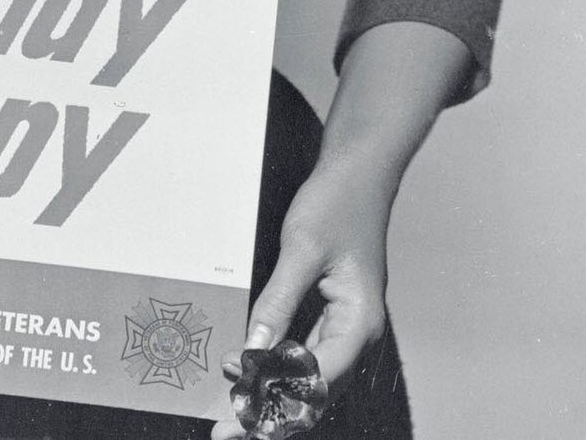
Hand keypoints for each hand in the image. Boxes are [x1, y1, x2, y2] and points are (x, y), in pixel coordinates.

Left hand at [210, 155, 392, 437]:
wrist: (359, 171)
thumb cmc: (337, 203)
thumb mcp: (301, 250)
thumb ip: (277, 301)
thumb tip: (253, 349)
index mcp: (359, 323)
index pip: (315, 383)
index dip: (275, 403)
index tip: (238, 416)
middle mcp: (357, 334)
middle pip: (313, 392)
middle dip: (271, 413)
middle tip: (226, 430)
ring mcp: (346, 326)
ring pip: (308, 378)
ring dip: (273, 395)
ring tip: (233, 413)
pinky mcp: (333, 315)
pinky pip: (306, 354)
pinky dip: (279, 368)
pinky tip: (251, 375)